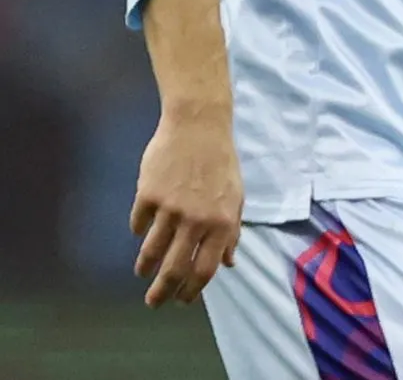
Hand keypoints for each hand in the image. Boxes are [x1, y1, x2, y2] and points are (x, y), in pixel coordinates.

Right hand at [130, 105, 242, 305]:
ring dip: (145, 267)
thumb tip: (229, 263)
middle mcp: (196, 220)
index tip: (182, 300)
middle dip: (162, 291)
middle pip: (175, 269)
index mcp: (222, 223)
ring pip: (152, 251)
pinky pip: (139, 224)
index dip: (192, 290)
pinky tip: (141, 232)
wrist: (198, 126)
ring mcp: (170, 208)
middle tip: (154, 302)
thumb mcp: (237, 197)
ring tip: (142, 272)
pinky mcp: (147, 195)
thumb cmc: (221, 163)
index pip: (206, 269)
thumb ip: (232, 232)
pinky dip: (140, 231)